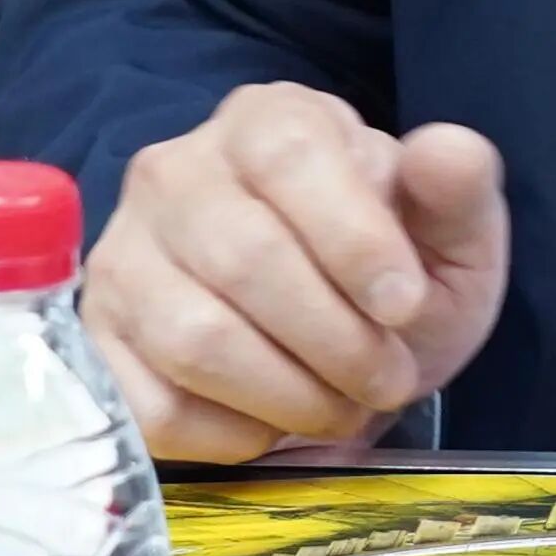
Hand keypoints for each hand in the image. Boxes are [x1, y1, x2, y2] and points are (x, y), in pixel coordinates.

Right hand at [87, 84, 508, 463]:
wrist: (333, 332)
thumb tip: (446, 152)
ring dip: (288, 395)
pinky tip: (275, 423)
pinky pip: (154, 407)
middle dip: (336, 341)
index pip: (289, 158)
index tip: (407, 308)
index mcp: (267, 120)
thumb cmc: (388, 272)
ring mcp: (124, 257)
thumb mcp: (446, 233)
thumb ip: (456, 191)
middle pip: (244, 260)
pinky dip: (232, 435)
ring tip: (341, 407)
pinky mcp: (99, 339)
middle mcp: (174, 172)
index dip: (353, 240)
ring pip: (194, 339)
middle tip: (388, 381)